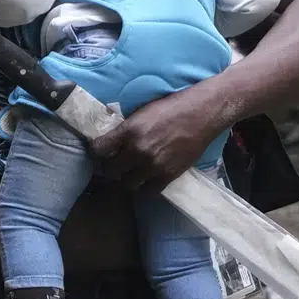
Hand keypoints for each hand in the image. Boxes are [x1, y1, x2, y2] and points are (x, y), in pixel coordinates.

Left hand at [88, 88, 223, 190]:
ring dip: (128, 178)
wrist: (202, 113)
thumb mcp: (143, 112)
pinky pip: (148, 191)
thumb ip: (127, 128)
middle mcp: (138, 150)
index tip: (99, 152)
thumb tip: (112, 140)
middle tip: (115, 164)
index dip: (96, 152)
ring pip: (128, 184)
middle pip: (111, 170)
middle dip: (111, 167)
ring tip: (132, 172)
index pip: (98, 149)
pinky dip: (146, 186)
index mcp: (129, 131)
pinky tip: (148, 178)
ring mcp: (153, 165)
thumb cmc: (172, 107)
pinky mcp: (168, 175)